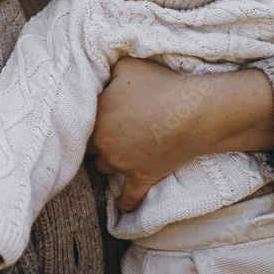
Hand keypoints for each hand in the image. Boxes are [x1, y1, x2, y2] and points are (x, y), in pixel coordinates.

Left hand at [86, 56, 273, 211]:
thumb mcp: (127, 66)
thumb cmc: (161, 84)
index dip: (89, 116)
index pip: (79, 120)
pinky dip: (124, 203)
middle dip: (96, 138)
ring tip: (118, 151)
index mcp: (97, 115)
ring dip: (109, 161)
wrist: (194, 111)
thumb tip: (96, 72)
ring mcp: (122, 164)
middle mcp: (104, 143)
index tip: (97, 113)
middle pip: (89, 146)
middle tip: (108, 129)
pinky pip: (128, 199)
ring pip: (104, 168)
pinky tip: (120, 207)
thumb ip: (104, 70)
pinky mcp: (142, 178)